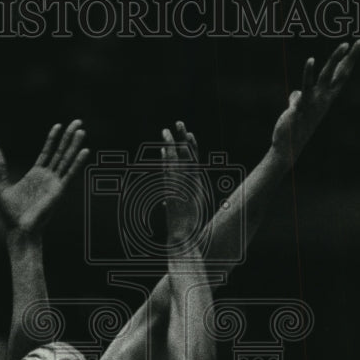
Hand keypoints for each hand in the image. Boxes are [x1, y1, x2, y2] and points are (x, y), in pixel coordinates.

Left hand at [0, 120, 88, 235]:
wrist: (18, 229)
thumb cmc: (10, 213)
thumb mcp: (0, 186)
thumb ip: (0, 167)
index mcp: (35, 174)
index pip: (47, 152)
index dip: (52, 139)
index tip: (58, 125)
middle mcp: (47, 177)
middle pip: (60, 152)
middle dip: (68, 137)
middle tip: (78, 122)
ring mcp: (54, 183)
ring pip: (66, 159)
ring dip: (74, 145)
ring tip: (81, 130)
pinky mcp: (58, 190)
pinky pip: (69, 173)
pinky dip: (77, 162)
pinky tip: (84, 151)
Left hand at [161, 121, 202, 244]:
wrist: (184, 237)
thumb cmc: (188, 226)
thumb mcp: (184, 212)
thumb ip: (174, 202)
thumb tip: (165, 201)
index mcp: (195, 184)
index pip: (193, 160)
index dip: (191, 146)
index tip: (188, 133)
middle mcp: (191, 183)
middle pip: (187, 155)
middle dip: (182, 138)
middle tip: (178, 122)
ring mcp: (183, 186)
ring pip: (178, 161)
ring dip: (172, 145)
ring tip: (166, 131)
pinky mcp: (176, 191)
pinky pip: (172, 171)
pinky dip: (168, 161)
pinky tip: (164, 151)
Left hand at [272, 40, 359, 158]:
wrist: (287, 147)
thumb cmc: (294, 128)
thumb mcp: (298, 109)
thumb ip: (299, 99)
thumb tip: (296, 94)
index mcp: (325, 98)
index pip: (340, 76)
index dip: (349, 61)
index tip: (358, 45)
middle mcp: (323, 99)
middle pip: (338, 75)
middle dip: (349, 58)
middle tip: (357, 42)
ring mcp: (313, 102)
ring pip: (325, 77)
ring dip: (334, 61)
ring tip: (343, 46)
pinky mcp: (300, 105)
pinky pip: (306, 86)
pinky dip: (308, 73)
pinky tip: (311, 60)